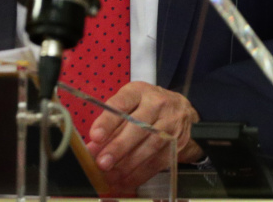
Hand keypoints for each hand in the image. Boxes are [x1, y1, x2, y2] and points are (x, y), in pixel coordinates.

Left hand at [83, 82, 203, 192]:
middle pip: (138, 126)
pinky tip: (126, 181)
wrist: (179, 108)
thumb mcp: (128, 104)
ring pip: (150, 146)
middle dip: (118, 147)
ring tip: (111, 176)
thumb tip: (92, 150)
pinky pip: (158, 161)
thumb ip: (110, 125)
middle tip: (102, 163)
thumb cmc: (145, 105)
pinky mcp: (178, 143)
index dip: (108, 121)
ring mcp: (170, 123)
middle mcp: (157, 104)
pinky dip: (140, 174)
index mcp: (139, 91)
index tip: (95, 137)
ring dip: (129, 165)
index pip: (122, 104)